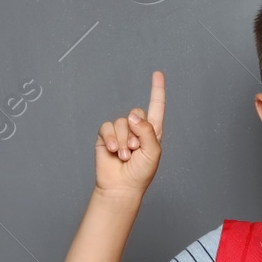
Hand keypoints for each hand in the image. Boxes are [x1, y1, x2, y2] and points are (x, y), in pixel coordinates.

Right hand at [95, 71, 164, 198]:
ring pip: (121, 122)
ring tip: (125, 156)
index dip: (157, 90)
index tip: (157, 74)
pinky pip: (107, 127)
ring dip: (124, 141)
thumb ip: (147, 131)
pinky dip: (111, 139)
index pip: (156, 107)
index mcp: (152, 131)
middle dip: (136, 132)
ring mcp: (120, 132)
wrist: (121, 187)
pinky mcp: (105, 137)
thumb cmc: (141, 173)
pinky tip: (113, 151)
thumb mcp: (152, 152)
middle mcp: (136, 129)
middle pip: (136, 112)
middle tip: (135, 150)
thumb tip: (132, 115)